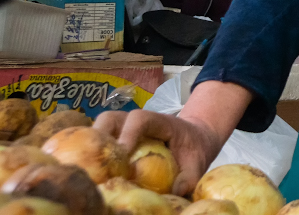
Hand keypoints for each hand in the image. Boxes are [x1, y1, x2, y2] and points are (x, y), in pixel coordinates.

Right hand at [94, 109, 222, 195]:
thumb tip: (176, 192)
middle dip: (98, 137)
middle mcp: (136, 121)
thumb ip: (190, 176)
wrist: (193, 138)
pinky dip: (89, 151)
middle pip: (110, 119)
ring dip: (89, 144)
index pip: (140, 120)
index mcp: (159, 122)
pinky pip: (95, 139)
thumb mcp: (198, 161)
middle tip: (95, 163)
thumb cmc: (193, 149)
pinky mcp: (114, 137)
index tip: (122, 154)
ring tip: (87, 167)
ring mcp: (122, 127)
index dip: (128, 134)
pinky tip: (88, 170)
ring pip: (98, 127)